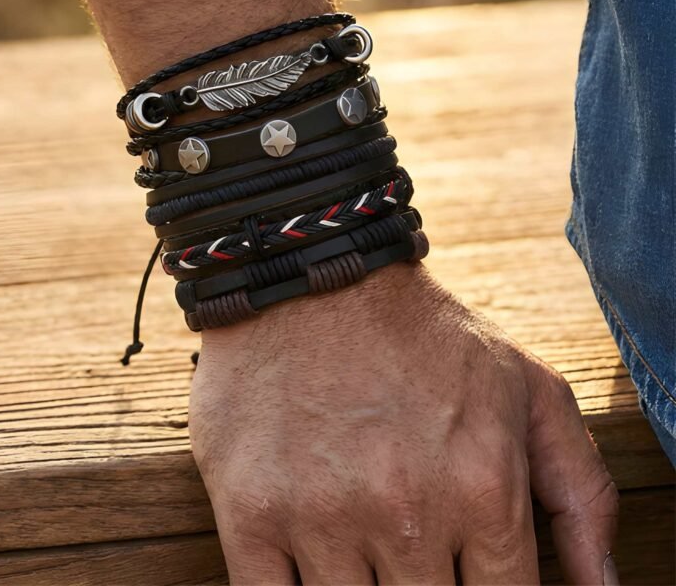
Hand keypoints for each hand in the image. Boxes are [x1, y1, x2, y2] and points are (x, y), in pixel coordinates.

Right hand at [189, 264, 617, 584]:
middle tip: (409, 542)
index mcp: (482, 487)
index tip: (457, 567)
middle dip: (423, 584)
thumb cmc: (424, 335)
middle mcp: (405, 511)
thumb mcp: (526, 387)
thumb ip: (582, 492)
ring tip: (362, 534)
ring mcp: (319, 515)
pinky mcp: (250, 511)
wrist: (313, 277)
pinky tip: (314, 559)